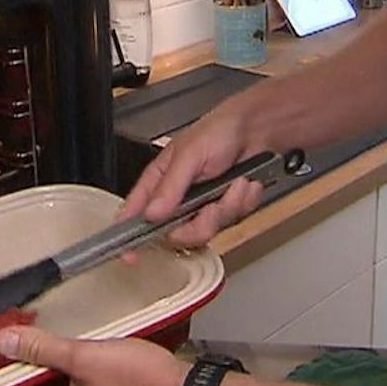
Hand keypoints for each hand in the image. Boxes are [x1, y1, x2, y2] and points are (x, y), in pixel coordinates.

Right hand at [121, 102, 267, 246]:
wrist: (257, 129)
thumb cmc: (218, 130)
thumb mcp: (189, 154)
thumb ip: (170, 187)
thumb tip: (152, 213)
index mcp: (159, 181)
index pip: (136, 212)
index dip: (130, 237)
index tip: (130, 256)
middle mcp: (177, 198)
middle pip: (176, 233)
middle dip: (200, 224)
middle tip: (212, 207)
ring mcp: (201, 207)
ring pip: (207, 230)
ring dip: (227, 207)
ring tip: (236, 184)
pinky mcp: (224, 210)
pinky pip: (231, 222)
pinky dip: (243, 202)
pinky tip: (245, 184)